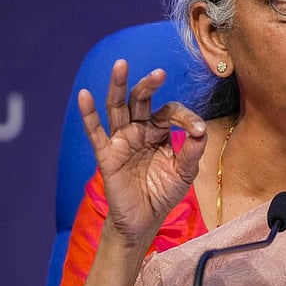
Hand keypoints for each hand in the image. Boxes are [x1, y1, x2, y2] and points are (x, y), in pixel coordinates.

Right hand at [78, 59, 206, 248]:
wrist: (144, 221)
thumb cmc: (163, 192)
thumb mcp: (185, 172)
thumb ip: (193, 151)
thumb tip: (200, 130)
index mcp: (159, 131)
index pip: (170, 112)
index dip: (185, 117)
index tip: (197, 130)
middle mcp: (138, 130)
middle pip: (141, 100)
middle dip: (148, 85)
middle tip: (159, 72)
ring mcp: (121, 140)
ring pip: (117, 108)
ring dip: (119, 86)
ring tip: (121, 65)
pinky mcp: (107, 155)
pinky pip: (95, 132)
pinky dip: (88, 114)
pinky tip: (84, 95)